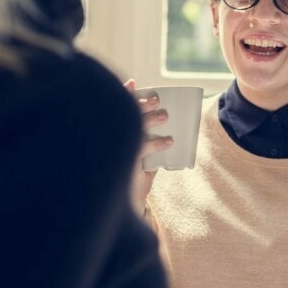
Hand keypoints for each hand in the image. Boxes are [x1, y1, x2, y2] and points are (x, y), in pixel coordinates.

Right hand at [124, 79, 173, 214]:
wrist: (127, 203)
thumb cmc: (135, 175)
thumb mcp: (143, 156)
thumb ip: (151, 143)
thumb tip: (174, 128)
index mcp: (116, 134)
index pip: (116, 111)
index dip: (123, 96)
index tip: (133, 83)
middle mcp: (113, 141)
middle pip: (123, 116)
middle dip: (140, 105)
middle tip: (156, 99)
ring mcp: (118, 153)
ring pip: (132, 130)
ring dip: (149, 120)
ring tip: (165, 116)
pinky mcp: (126, 166)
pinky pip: (141, 150)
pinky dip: (156, 144)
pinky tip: (169, 141)